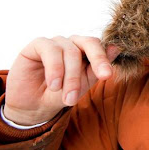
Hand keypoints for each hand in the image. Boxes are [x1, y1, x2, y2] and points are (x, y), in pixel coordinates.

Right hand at [3, 35, 119, 124]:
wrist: (32, 106)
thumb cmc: (59, 94)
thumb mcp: (80, 87)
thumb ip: (96, 70)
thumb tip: (116, 48)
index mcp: (86, 51)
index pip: (100, 47)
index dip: (105, 59)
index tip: (109, 74)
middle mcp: (73, 43)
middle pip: (89, 42)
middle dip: (98, 60)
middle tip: (104, 77)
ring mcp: (56, 42)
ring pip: (70, 51)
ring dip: (71, 76)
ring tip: (68, 98)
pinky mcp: (38, 44)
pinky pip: (50, 50)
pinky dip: (55, 68)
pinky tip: (54, 85)